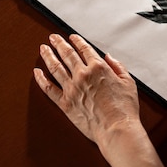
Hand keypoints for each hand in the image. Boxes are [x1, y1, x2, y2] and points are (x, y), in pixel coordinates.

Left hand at [34, 34, 164, 166]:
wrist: (117, 130)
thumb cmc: (124, 110)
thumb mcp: (128, 82)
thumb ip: (118, 66)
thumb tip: (109, 58)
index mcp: (98, 68)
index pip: (84, 49)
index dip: (77, 41)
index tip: (72, 37)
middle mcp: (82, 75)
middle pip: (67, 54)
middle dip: (58, 43)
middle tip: (53, 38)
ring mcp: (72, 89)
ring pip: (55, 67)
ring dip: (48, 56)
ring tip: (43, 48)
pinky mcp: (65, 104)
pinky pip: (49, 89)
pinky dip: (41, 79)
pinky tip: (37, 72)